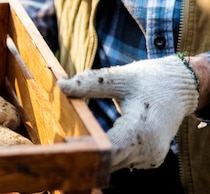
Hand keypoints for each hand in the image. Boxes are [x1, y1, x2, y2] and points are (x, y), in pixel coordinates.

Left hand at [57, 56, 198, 171]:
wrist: (178, 88)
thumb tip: (61, 85)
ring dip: (98, 151)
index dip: (86, 147)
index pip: (109, 148)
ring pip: (115, 162)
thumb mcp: (119, 77)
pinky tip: (97, 139)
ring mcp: (151, 157)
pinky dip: (110, 151)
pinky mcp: (150, 159)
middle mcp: (149, 149)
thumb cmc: (148, 80)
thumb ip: (90, 83)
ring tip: (77, 137)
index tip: (64, 141)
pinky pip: (123, 160)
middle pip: (109, 159)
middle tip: (61, 139)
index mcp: (141, 128)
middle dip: (87, 149)